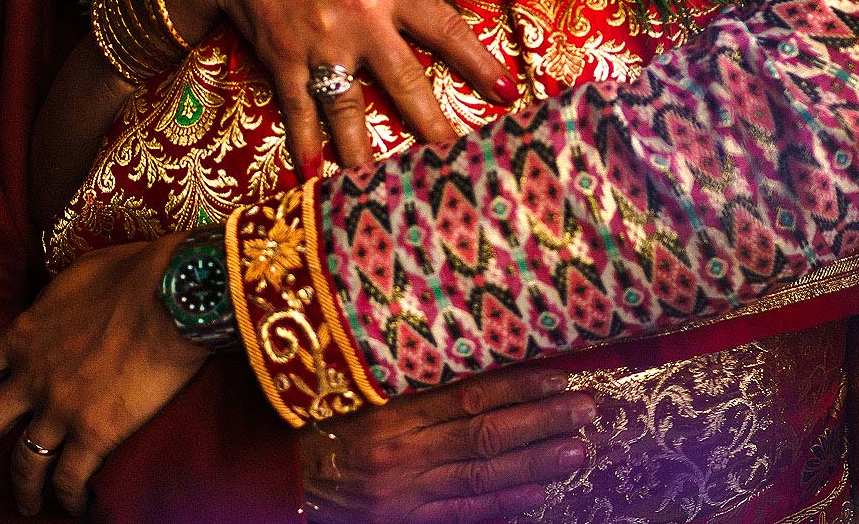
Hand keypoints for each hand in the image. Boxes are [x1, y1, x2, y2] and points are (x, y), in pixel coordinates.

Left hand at [0, 236, 206, 516]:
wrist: (174, 295)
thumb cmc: (136, 273)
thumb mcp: (78, 276)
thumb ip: (53, 301)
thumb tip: (51, 305)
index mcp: (23, 336)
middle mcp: (32, 378)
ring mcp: (61, 409)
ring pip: (24, 464)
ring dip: (22, 491)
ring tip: (26, 506)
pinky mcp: (96, 433)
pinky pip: (71, 478)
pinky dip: (70, 498)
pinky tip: (76, 506)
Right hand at [166, 0, 515, 176]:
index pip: (445, 29)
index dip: (477, 62)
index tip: (505, 93)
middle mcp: (359, 17)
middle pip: (404, 81)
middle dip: (433, 124)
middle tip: (458, 162)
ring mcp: (319, 43)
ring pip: (350, 107)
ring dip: (367, 152)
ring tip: (387, 190)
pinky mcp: (283, 60)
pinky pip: (298, 108)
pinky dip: (305, 143)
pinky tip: (315, 175)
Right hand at [301, 369, 597, 522]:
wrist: (269, 478)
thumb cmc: (314, 419)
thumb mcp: (356, 387)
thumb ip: (407, 375)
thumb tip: (474, 352)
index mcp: (387, 410)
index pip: (468, 395)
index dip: (519, 385)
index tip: (562, 375)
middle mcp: (399, 452)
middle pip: (484, 434)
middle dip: (541, 421)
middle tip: (589, 408)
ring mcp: (403, 493)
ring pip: (481, 477)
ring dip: (535, 463)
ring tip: (579, 450)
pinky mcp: (402, 520)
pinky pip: (462, 513)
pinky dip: (504, 504)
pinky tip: (540, 492)